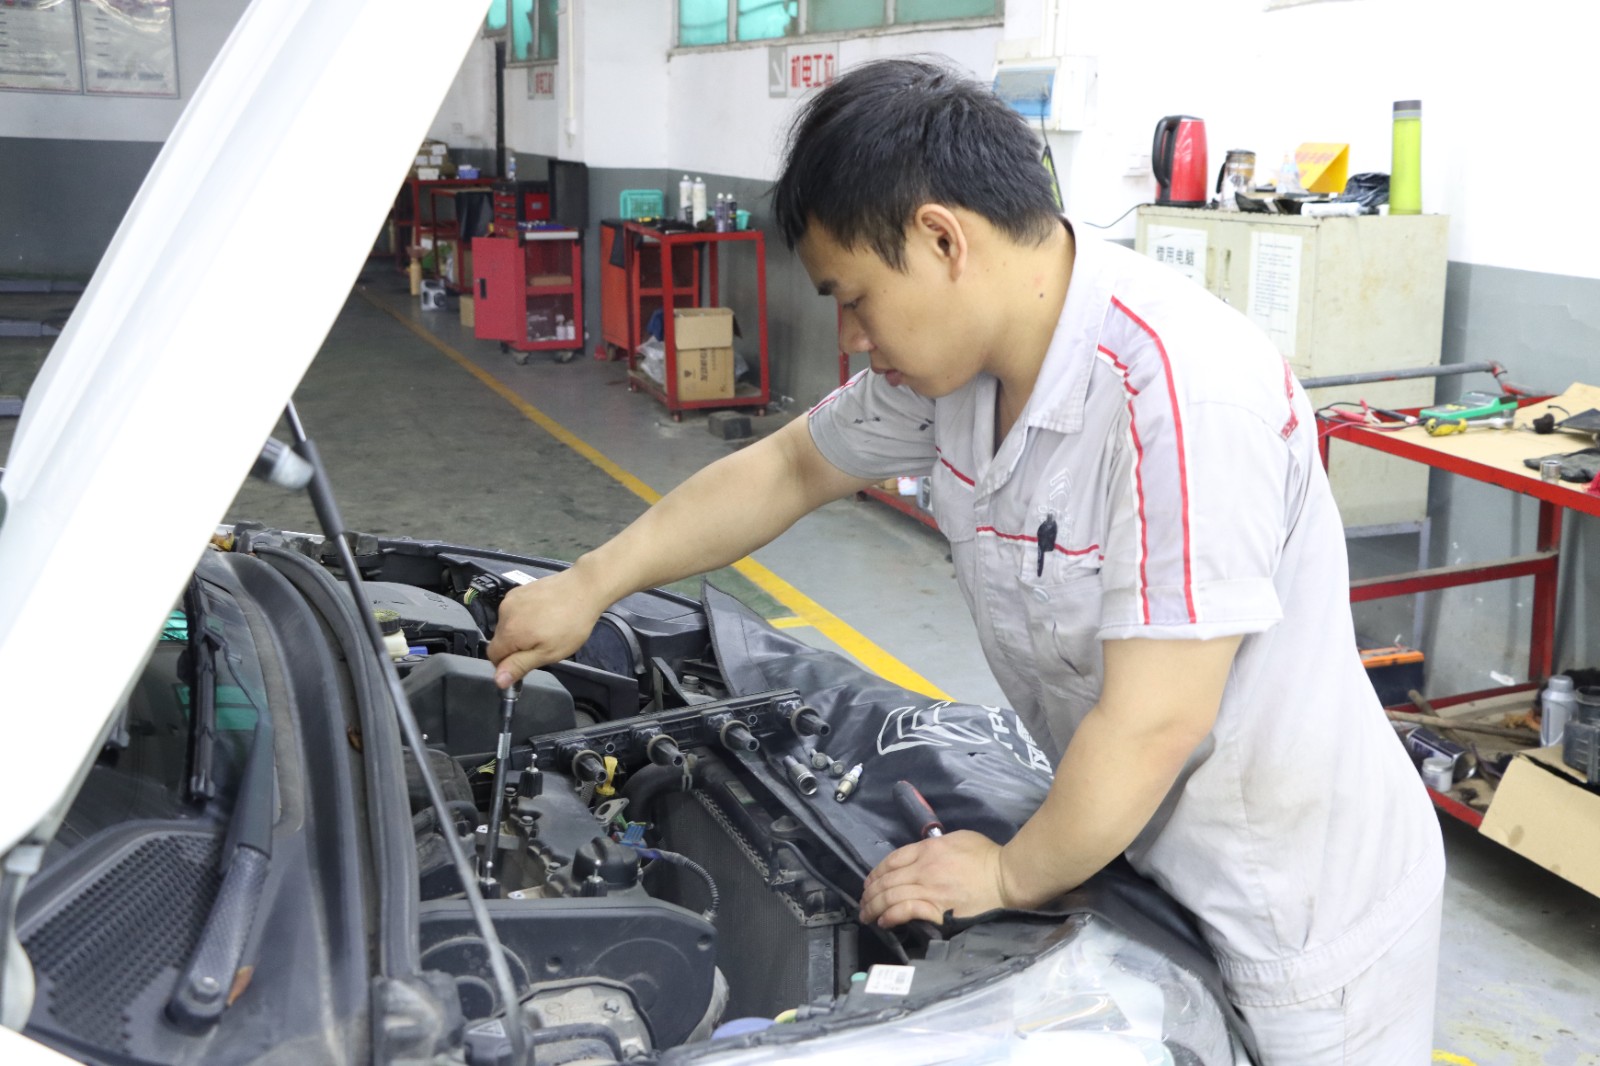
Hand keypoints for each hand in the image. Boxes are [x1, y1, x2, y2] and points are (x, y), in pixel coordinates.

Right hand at [486, 565, 608, 686]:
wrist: (584, 588)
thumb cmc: (570, 625)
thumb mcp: (548, 653)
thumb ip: (519, 666)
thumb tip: (497, 680)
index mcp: (509, 632)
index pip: (492, 656)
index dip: (507, 664)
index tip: (526, 662)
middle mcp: (503, 613)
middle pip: (500, 639)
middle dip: (515, 647)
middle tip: (542, 644)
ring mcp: (511, 598)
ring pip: (507, 624)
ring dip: (519, 631)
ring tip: (545, 627)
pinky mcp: (519, 590)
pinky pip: (514, 610)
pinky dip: (524, 616)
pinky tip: (543, 614)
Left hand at [859, 830, 1012, 927]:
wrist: (1007, 878)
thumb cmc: (987, 857)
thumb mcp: (958, 838)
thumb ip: (937, 845)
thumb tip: (924, 854)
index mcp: (928, 849)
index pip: (891, 860)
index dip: (875, 873)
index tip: (869, 883)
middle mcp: (923, 868)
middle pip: (886, 880)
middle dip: (869, 893)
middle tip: (863, 904)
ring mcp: (929, 889)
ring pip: (890, 896)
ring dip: (873, 907)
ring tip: (867, 915)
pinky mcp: (937, 909)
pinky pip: (905, 911)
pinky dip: (890, 916)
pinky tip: (884, 921)